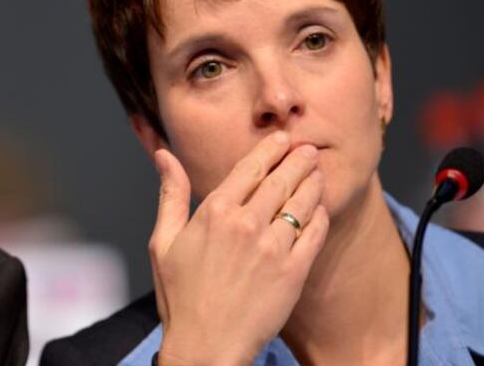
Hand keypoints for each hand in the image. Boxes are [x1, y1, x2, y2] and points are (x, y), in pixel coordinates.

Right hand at [150, 132, 329, 365]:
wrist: (206, 346)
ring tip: (318, 171)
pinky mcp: (293, 272)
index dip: (269, 150)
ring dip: (312, 182)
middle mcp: (246, 224)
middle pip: (280, 180)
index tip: (280, 139)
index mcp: (214, 212)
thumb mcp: (163, 241)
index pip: (250, 168)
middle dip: (298, 159)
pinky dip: (320, 216)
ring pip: (301, 202)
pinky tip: (320, 209)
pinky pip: (314, 233)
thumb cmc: (180, 297)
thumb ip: (170, 194)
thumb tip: (164, 155)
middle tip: (309, 149)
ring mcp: (273, 248)